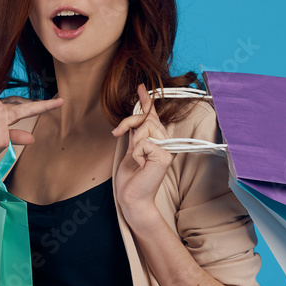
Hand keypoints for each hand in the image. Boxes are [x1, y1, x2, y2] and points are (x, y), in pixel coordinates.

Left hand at [112, 84, 172, 223]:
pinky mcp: (165, 155)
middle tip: (117, 133)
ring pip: (145, 127)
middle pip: (147, 118)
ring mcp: (168, 149)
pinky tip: (141, 166)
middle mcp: (166, 142)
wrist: (132, 198)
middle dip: (129, 122)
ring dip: (134, 143)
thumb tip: (138, 118)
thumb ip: (135, 134)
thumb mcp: (131, 150)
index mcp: (158, 141)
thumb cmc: (131, 178)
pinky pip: (143, 142)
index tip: (141, 87)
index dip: (147, 101)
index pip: (153, 116)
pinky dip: (136, 154)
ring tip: (137, 159)